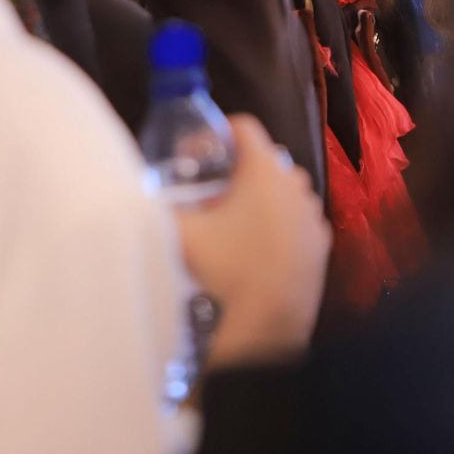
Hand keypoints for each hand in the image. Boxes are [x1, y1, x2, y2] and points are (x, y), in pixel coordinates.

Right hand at [175, 116, 329, 366]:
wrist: (268, 327)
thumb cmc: (225, 272)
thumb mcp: (179, 235)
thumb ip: (154, 209)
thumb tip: (132, 197)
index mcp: (265, 170)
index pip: (244, 126)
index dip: (218, 132)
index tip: (199, 153)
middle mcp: (296, 184)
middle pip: (265, 159)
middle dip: (238, 170)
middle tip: (210, 193)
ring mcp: (313, 215)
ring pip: (285, 190)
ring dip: (262, 197)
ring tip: (232, 222)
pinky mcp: (321, 244)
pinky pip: (297, 220)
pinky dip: (280, 224)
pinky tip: (257, 247)